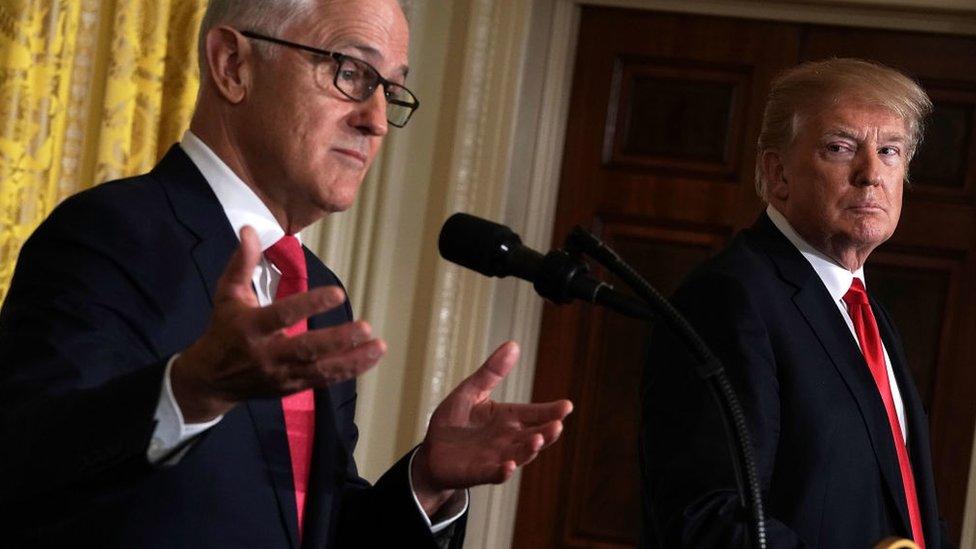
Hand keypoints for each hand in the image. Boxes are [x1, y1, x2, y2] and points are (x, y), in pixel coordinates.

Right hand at [171, 226, 386, 421]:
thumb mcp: (227, 294)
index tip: (337, 293)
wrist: (210, 380)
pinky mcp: (292, 387)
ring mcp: (282, 374)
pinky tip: (370, 357)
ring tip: (378, 346)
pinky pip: (323, 380)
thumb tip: (250, 229)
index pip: (284, 315)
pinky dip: (349, 370)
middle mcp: (268, 354)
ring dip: (353, 359)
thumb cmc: (223, 329)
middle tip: (366, 327)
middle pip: (307, 348)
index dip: (311, 304)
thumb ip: (242, 262)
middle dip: (338, 339)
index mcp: (252, 327)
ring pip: (321, 369)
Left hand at [410, 341, 572, 516]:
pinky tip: (508, 467)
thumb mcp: (471, 391)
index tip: (567, 406)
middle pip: (533, 436)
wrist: (432, 451)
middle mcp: (507, 439)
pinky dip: (501, 472)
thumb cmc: (455, 420)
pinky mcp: (477, 472)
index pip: (534, 414)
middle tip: (557, 425)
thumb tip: (513, 344)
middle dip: (546, 432)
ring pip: (518, 455)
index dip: (550, 411)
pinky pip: (492, 473)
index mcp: (508, 418)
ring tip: (537, 440)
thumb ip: (491, 372)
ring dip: (528, 450)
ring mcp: (495, 458)